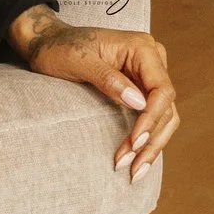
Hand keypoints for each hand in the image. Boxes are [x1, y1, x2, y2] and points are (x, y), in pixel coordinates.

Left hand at [6, 5, 179, 179]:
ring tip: (134, 170)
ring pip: (164, 117)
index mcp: (142, 48)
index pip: (161, 89)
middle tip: (132, 167)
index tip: (135, 142)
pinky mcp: (140, 89)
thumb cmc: (60, 47)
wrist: (48, 42)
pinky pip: (152, 117)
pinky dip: (146, 139)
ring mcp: (147, 76)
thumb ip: (108, 79)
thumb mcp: (79, 61)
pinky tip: (138, 160)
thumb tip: (138, 103)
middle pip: (166, 107)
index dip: (151, 119)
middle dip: (150, 140)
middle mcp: (152, 60)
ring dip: (151, 145)